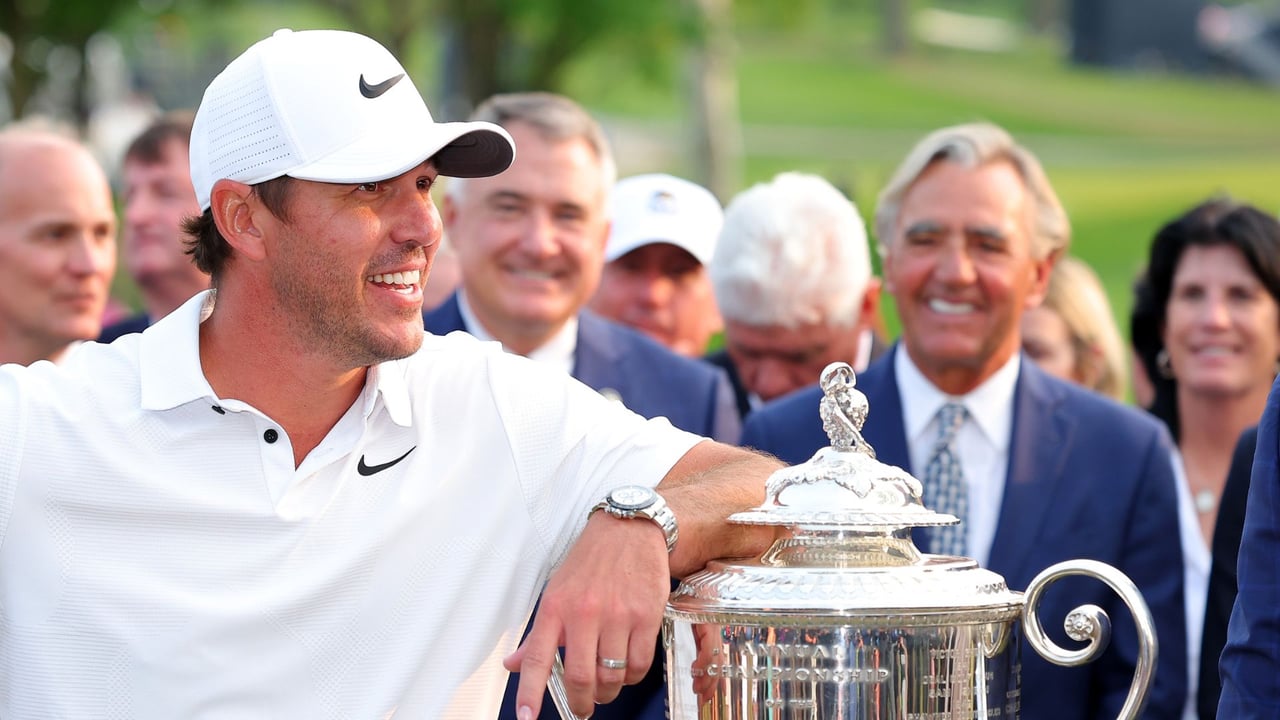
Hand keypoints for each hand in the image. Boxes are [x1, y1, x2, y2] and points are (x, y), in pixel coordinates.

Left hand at [503, 510, 670, 718]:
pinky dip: (632, 677)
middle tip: (583, 707)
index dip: (529, 693)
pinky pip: (638, 665)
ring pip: (611, 677)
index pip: (536, 657)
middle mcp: (584, 612)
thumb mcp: (556, 591)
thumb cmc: (591, 561)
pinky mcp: (646, 616)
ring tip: (606, 688)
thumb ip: (539, 633)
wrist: (629, 530)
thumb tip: (514, 665)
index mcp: (555, 607)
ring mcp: (617, 615)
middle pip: (579, 678)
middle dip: (581, 703)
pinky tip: (626, 669)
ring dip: (608, 693)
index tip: (525, 717)